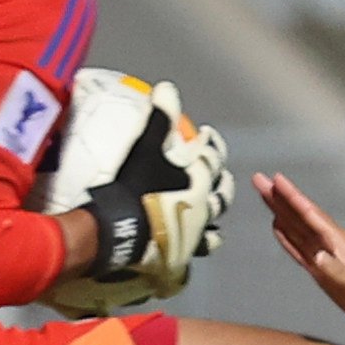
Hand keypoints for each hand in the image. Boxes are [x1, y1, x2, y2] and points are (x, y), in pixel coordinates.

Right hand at [52, 88, 227, 314]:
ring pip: (213, 228)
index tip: (209, 135)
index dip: (212, 145)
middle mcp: (203, 207)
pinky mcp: (180, 256)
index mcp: (199, 179)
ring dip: (214, 220)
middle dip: (223, 185)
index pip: (213, 157)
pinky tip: (189, 253)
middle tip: (221, 179)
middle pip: (221, 195)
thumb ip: (159, 118)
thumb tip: (167, 87)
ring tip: (214, 218)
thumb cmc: (134, 185)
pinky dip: (193, 252)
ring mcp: (194, 234)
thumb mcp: (146, 146)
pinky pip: (191, 256)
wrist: (121, 230)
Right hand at [259, 169, 344, 331]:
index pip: (309, 214)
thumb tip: (318, 258)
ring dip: (280, 211)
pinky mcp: (323, 268)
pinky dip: (287, 236)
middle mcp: (328, 243)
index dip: (292, 197)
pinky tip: (278, 228)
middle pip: (298, 215)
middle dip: (278, 197)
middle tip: (258, 178)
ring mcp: (325, 254)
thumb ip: (337, 271)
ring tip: (265, 196)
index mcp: (336, 242)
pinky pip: (299, 247)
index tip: (275, 178)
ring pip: (296, 228)